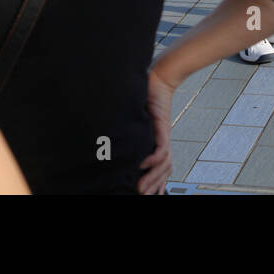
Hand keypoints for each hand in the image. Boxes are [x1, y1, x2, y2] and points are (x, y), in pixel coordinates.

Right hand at [137, 68, 176, 194]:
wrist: (158, 77)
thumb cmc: (145, 95)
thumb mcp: (133, 118)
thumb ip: (126, 129)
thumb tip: (109, 136)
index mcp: (154, 141)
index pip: (158, 166)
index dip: (155, 181)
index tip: (148, 192)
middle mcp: (160, 140)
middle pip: (163, 170)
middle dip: (154, 186)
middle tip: (143, 196)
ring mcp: (162, 134)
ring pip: (164, 163)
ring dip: (153, 178)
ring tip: (142, 189)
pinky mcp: (162, 126)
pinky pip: (162, 148)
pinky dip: (154, 159)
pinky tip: (144, 165)